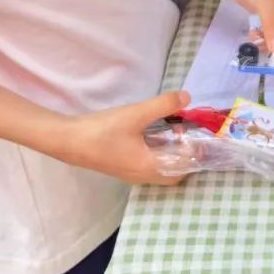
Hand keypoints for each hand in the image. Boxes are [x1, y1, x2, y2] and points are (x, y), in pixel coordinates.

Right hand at [61, 88, 190, 184]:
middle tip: (190, 131)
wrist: (69, 141)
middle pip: (175, 172)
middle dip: (187, 155)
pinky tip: (155, 132)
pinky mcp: (123, 165)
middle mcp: (144, 175)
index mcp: (150, 168)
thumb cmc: (104, 131)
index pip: (184, 168)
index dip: (197, 153)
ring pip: (161, 168)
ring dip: (172, 153)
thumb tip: (188, 98)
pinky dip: (159, 151)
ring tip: (177, 129)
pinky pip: (150, 163)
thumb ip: (163, 105)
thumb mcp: (136, 114)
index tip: (204, 133)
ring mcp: (132, 172)